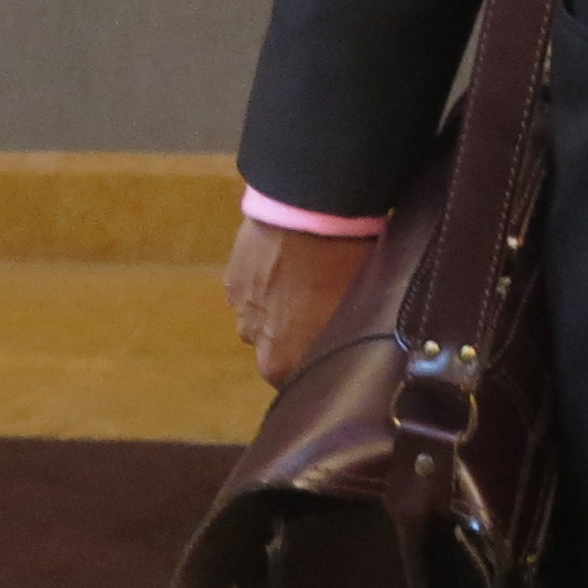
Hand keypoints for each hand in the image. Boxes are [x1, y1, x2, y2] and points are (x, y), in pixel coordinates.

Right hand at [225, 218, 377, 386]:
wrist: (307, 206)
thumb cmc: (342, 265)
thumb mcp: (356, 310)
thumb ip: (342, 342)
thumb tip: (354, 353)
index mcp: (281, 363)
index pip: (298, 381)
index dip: (318, 363)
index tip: (336, 346)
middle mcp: (252, 341)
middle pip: (277, 350)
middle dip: (297, 334)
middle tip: (324, 307)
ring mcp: (238, 306)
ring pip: (263, 318)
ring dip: (280, 306)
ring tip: (306, 277)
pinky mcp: (231, 274)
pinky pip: (252, 290)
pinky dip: (267, 282)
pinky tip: (288, 261)